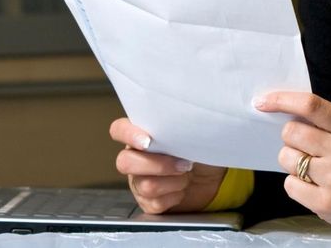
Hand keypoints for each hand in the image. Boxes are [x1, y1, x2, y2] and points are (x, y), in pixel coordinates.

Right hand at [109, 118, 226, 213]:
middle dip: (158, 164)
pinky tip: (183, 188)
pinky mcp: (148, 202)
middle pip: (124, 162)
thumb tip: (181, 126)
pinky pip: (155, 203)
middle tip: (183, 163)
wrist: (211, 175)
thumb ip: (178, 128)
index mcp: (141, 135)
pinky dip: (175, 195)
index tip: (148, 141)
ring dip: (173, 181)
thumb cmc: (197, 148)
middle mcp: (135, 158)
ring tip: (187, 174)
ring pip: (145, 185)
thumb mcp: (190, 133)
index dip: (128, 135)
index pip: (119, 129)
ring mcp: (139, 181)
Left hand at [254, 92, 330, 226]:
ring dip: (291, 159)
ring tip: (310, 165)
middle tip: (303, 144)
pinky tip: (312, 184)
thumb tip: (278, 107)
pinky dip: (295, 182)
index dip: (283, 100)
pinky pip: (289, 185)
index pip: (311, 106)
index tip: (262, 101)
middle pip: (292, 132)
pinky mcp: (326, 203)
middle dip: (290, 136)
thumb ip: (321, 119)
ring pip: (287, 158)